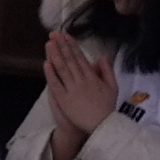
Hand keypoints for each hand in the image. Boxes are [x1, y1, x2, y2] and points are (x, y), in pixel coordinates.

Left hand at [40, 31, 118, 149]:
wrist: (102, 125)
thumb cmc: (107, 107)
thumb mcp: (113, 87)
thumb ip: (107, 70)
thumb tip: (102, 56)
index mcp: (93, 77)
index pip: (80, 57)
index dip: (72, 45)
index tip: (66, 35)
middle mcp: (82, 81)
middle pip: (70, 60)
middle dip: (61, 45)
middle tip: (54, 33)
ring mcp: (72, 90)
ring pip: (62, 69)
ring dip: (55, 55)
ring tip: (49, 43)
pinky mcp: (64, 100)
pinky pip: (56, 85)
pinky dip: (51, 74)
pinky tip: (46, 63)